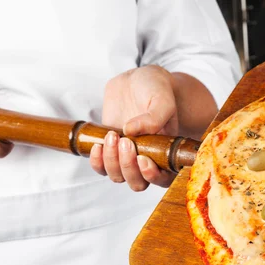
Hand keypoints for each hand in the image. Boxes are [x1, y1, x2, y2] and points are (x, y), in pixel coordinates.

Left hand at [91, 65, 177, 190]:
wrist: (138, 81)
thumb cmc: (157, 90)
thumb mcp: (162, 99)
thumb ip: (154, 116)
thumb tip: (130, 131)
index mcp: (167, 154)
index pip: (164, 179)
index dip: (153, 176)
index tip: (143, 158)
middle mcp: (149, 160)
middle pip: (138, 183)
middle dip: (128, 167)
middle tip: (125, 142)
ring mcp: (128, 157)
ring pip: (118, 177)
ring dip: (112, 161)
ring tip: (113, 136)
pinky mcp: (110, 150)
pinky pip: (100, 168)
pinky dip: (97, 161)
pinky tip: (98, 145)